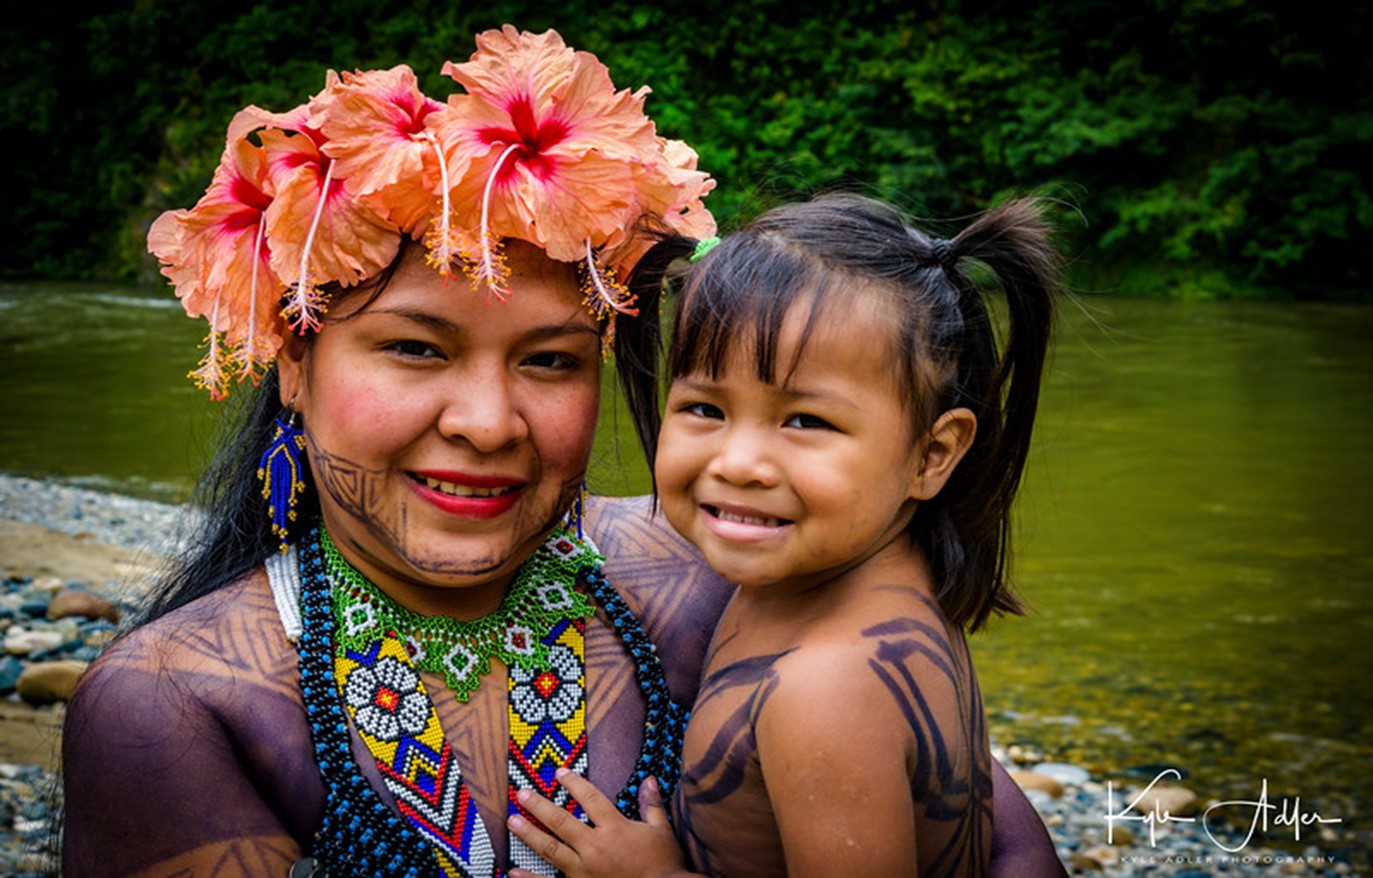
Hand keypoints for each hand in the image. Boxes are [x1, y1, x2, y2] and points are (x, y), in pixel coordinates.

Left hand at [508, 768, 696, 877]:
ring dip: (529, 834)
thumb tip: (649, 779)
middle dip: (539, 806)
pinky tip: (513, 871)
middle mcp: (595, 847)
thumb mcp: (662, 831)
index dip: (574, 783)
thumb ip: (651, 805)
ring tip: (512, 821)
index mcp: (615, 828)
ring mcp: (585, 871)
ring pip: (551, 849)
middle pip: (561, 821)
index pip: (590, 798)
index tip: (560, 772)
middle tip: (522, 794)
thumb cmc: (665, 864)